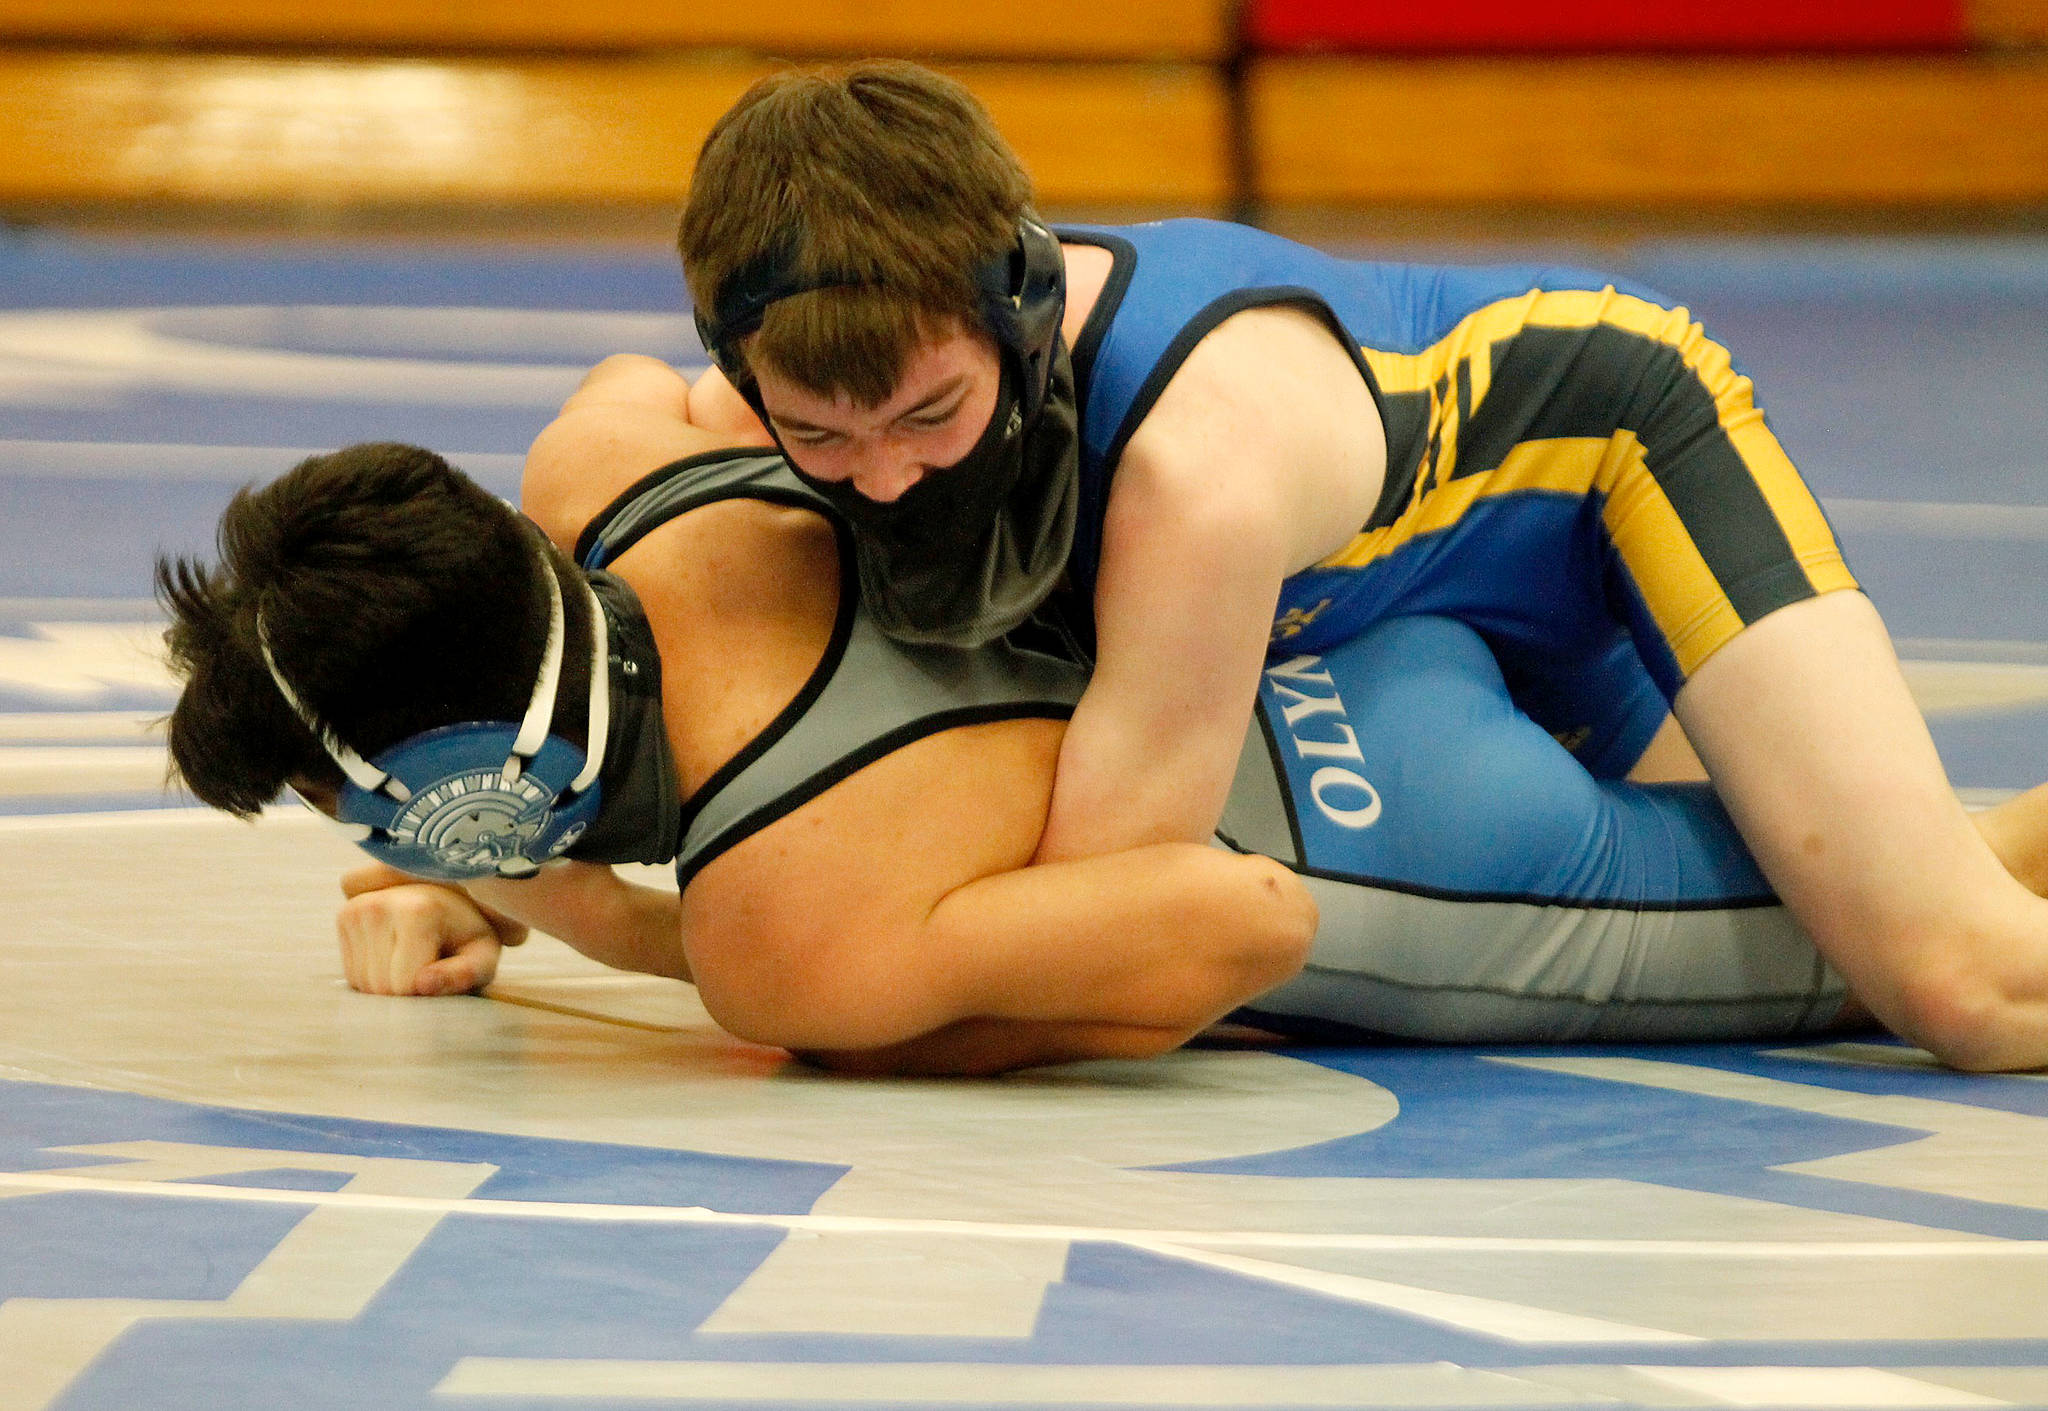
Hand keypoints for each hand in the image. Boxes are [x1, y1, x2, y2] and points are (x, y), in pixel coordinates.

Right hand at [335, 865, 527, 995]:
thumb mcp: (482, 955)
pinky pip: (353, 975)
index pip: (406, 985)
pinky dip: (374, 974)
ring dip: (389, 983)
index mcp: (417, 911)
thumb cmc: (469, 932)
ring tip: (413, 955)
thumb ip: (464, 974)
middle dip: (407, 989)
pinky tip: (394, 952)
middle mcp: (378, 905)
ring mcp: (355, 909)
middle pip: (381, 987)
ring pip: (363, 984)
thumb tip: (423, 985)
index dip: (429, 989)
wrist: (449, 895)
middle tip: (430, 962)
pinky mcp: (344, 917)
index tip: (445, 967)